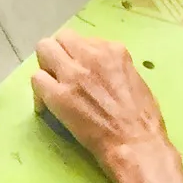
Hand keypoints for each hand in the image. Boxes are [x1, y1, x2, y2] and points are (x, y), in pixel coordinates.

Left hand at [33, 28, 168, 169]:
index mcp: (114, 51)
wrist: (136, 144)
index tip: (84, 71)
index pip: (87, 40)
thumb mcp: (137, 81)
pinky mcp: (58, 95)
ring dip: (46, 66)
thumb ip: (117, 69)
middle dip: (61, 53)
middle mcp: (91, 55)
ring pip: (44, 49)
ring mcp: (72, 74)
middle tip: (62, 73)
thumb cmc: (145, 121)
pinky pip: (36, 79)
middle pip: (62, 38)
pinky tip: (46, 106)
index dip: (83, 56)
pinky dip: (39, 92)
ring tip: (51, 85)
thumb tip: (104, 73)